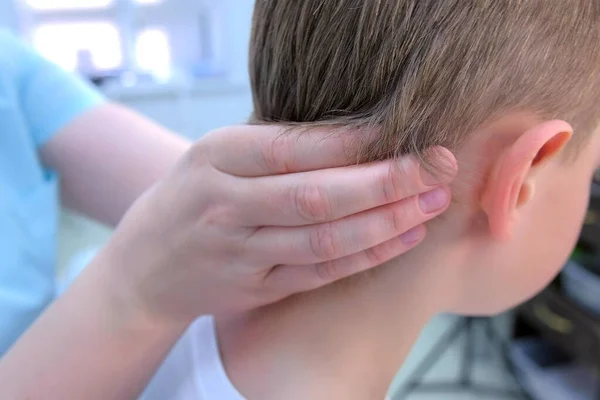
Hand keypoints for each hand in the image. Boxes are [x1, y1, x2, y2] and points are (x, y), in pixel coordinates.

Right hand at [100, 125, 456, 324]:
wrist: (145, 267)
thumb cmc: (190, 197)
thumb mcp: (216, 154)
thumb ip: (275, 147)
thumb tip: (360, 137)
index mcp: (215, 158)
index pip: (294, 147)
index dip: (355, 143)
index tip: (405, 133)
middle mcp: (225, 206)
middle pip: (316, 196)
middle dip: (385, 182)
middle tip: (438, 167)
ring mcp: (240, 253)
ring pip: (324, 241)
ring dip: (386, 223)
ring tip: (433, 202)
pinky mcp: (256, 288)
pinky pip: (320, 273)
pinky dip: (367, 257)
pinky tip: (404, 238)